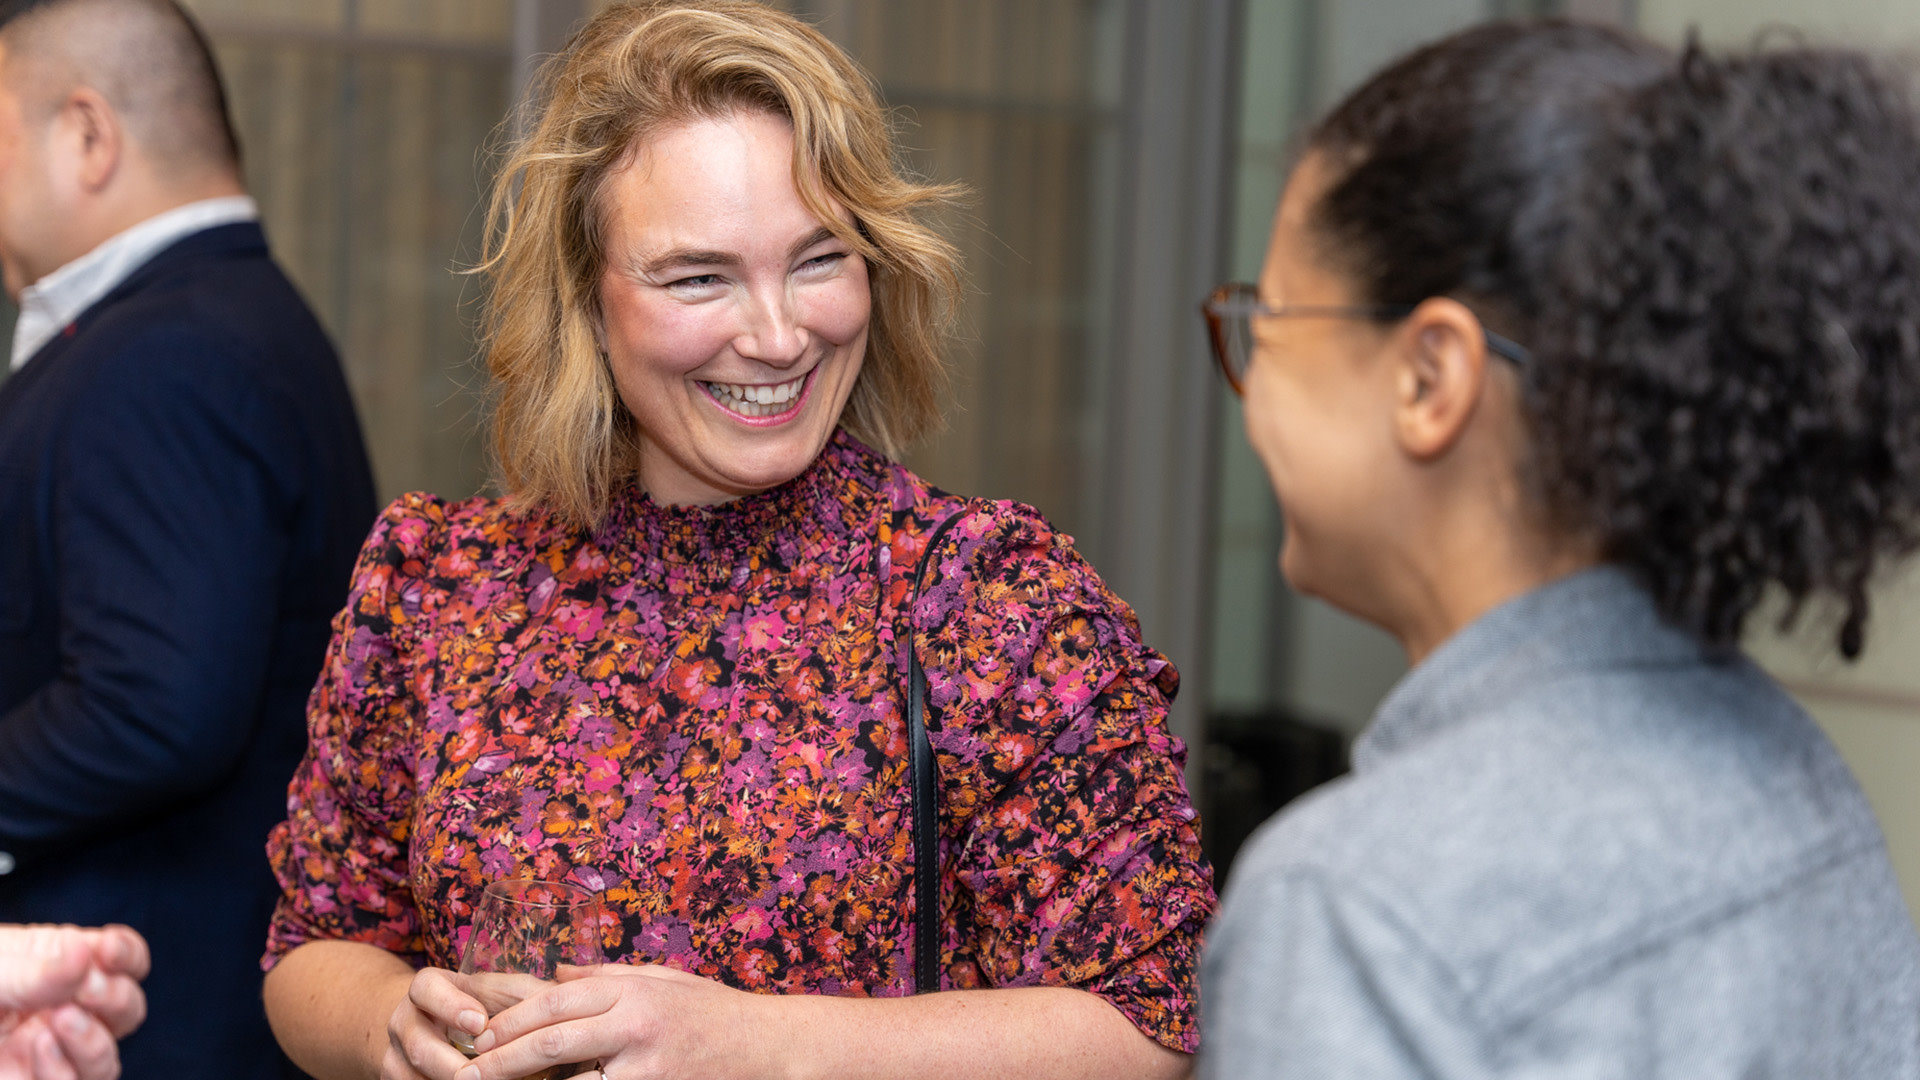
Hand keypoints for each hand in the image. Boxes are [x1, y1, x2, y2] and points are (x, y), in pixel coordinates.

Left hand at [0, 924, 147, 1079]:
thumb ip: (35, 969)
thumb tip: (85, 955)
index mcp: (56, 966)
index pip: (120, 958)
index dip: (127, 954)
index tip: (108, 949)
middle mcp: (62, 1010)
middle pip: (128, 1009)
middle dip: (116, 997)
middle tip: (85, 989)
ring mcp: (50, 1053)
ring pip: (108, 1058)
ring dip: (95, 1040)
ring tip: (62, 1019)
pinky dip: (65, 1070)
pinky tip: (41, 1046)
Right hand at [380, 967, 553, 1079]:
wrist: (436, 1030)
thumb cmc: (482, 1006)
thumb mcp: (499, 992)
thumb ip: (525, 994)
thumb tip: (563, 1002)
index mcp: (427, 989)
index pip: (427, 989)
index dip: (451, 1005)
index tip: (479, 1023)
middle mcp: (404, 1022)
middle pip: (420, 1048)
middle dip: (455, 1066)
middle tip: (488, 1072)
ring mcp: (395, 1058)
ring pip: (415, 1078)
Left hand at [454, 964, 775, 1079]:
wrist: (772, 1048)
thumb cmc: (715, 1013)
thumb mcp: (662, 980)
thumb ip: (607, 975)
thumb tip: (556, 972)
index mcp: (632, 990)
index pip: (555, 1000)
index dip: (510, 1020)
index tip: (477, 1037)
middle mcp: (635, 1024)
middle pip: (551, 1042)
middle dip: (501, 1061)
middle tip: (465, 1076)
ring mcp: (647, 1065)